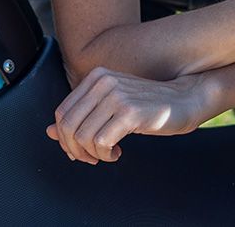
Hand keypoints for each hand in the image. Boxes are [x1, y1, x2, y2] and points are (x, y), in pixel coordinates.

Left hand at [45, 66, 214, 163]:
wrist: (185, 100)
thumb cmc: (148, 106)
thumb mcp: (111, 107)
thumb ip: (81, 116)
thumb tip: (49, 132)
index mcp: (96, 77)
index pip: (62, 113)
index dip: (65, 138)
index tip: (79, 150)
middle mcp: (104, 82)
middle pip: (68, 126)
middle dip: (74, 149)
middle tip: (91, 157)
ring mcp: (117, 95)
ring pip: (83, 137)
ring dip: (92, 154)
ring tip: (107, 153)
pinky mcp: (129, 112)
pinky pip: (100, 142)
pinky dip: (105, 154)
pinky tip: (117, 152)